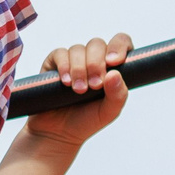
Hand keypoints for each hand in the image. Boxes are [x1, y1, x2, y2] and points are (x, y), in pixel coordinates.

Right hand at [27, 31, 131, 145]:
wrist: (58, 132)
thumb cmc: (87, 121)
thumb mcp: (109, 111)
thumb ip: (118, 94)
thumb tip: (114, 73)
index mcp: (112, 67)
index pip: (120, 43)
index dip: (119, 46)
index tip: (114, 62)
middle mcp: (93, 60)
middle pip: (97, 44)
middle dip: (96, 64)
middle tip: (94, 86)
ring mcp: (73, 60)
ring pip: (78, 49)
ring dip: (79, 69)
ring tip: (78, 90)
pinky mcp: (54, 63)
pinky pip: (60, 54)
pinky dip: (64, 66)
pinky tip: (65, 82)